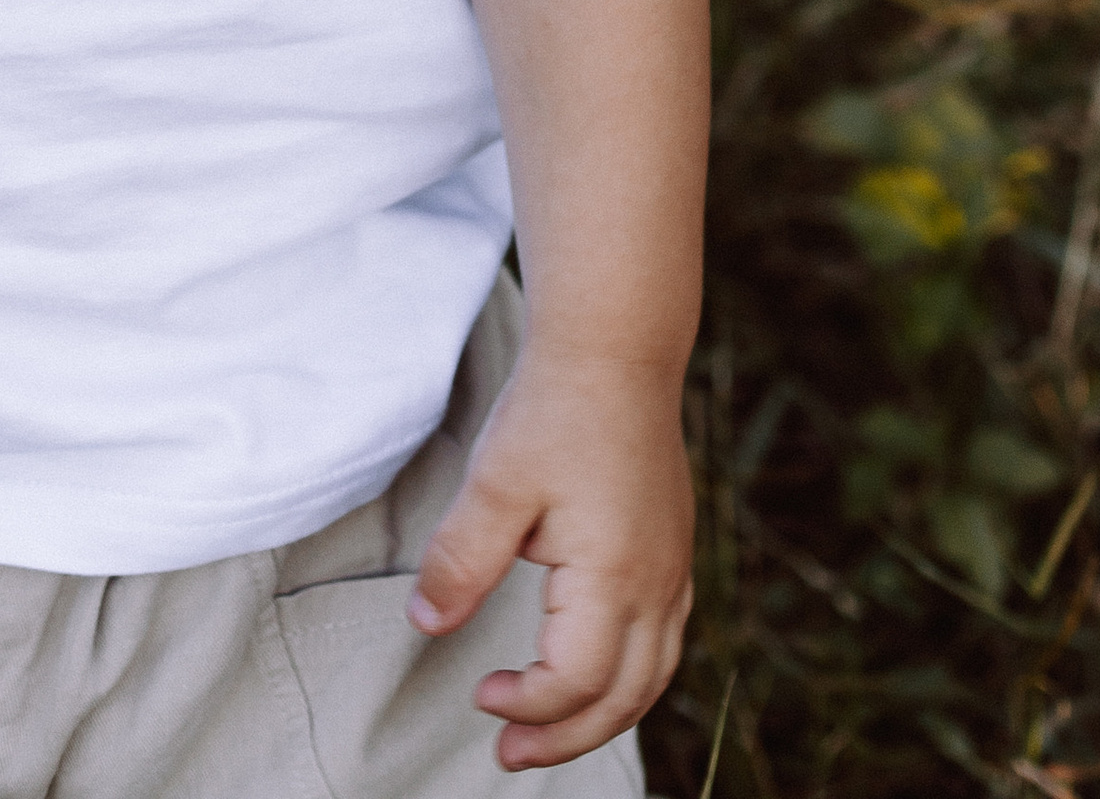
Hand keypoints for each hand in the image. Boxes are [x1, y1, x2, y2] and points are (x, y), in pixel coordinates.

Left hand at [407, 346, 693, 771]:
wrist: (616, 347)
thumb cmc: (556, 408)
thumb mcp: (495, 484)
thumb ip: (460, 562)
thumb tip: (426, 625)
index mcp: (614, 577)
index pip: (575, 681)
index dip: (526, 704)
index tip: (479, 692)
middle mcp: (657, 583)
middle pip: (623, 699)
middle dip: (566, 737)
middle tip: (510, 753)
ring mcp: (673, 567)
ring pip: (652, 675)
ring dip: (601, 714)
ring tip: (548, 729)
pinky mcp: (673, 547)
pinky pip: (664, 640)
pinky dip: (630, 676)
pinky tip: (596, 669)